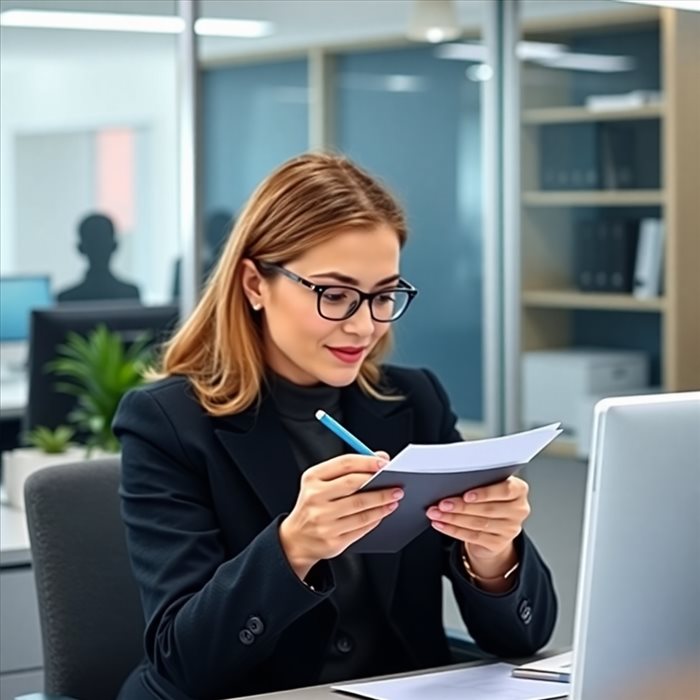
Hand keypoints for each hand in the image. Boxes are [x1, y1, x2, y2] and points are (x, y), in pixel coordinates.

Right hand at [279, 452, 402, 579]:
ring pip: (361, 509)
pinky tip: (383, 512)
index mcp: (312, 478)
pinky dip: (375, 519)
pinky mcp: (332, 540)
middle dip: (380, 484)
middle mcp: (315, 498)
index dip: (367, 462)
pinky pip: (361, 528)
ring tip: (394, 498)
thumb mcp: (321, 482)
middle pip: (354, 486)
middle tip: (397, 484)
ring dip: (382, 503)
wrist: (296, 539)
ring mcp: (323, 521)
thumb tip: (380, 458)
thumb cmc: (313, 505)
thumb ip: (349, 469)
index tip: (385, 463)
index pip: (344, 464)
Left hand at [426, 476, 529, 576]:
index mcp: (519, 490)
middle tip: (442, 504)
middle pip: (487, 509)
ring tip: (436, 513)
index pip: (505, 490)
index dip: (485, 493)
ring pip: (478, 523)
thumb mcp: (490, 487)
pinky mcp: (499, 543)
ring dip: (453, 518)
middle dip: (461, 506)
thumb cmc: (490, 499)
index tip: (466, 495)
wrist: (495, 527)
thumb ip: (479, 483)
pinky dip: (453, 530)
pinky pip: (473, 536)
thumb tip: (452, 484)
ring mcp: (510, 529)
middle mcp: (518, 510)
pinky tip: (441, 524)